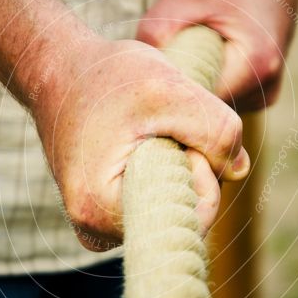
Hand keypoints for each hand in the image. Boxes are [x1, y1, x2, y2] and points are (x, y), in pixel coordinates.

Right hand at [31, 35, 249, 250]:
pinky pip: (153, 202)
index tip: (179, 133)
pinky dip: (161, 173)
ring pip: (169, 208)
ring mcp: (97, 223)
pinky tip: (141, 143)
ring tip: (145, 132)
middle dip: (188, 170)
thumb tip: (238, 170)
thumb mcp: (170, 90)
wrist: (58, 68)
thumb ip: (217, 130)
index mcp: (101, 211)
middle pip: (179, 216)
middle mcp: (95, 229)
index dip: (202, 171)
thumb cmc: (106, 77)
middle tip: (162, 127)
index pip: (189, 216)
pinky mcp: (103, 211)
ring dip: (175, 169)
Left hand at [136, 0, 297, 111]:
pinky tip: (203, 58)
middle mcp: (266, 88)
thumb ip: (157, 29)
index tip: (147, 78)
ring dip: (194, 86)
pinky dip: (208, 82)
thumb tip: (133, 72)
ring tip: (186, 52)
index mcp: (255, 66)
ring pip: (213, 107)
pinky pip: (223, 98)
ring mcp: (265, 94)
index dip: (169, 93)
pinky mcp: (261, 92)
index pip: (199, 105)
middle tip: (160, 60)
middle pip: (206, 110)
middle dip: (179, 89)